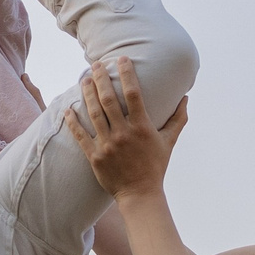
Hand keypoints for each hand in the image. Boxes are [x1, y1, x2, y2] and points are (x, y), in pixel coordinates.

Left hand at [64, 59, 188, 199]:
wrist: (140, 194)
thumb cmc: (155, 166)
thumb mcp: (169, 141)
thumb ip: (178, 119)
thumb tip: (186, 98)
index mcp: (142, 127)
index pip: (134, 94)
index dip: (127, 74)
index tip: (122, 59)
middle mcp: (124, 133)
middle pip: (109, 99)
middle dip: (101, 79)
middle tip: (96, 65)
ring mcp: (108, 145)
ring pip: (93, 113)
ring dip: (87, 94)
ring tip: (83, 79)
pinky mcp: (95, 156)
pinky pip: (81, 135)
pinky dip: (73, 121)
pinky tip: (68, 108)